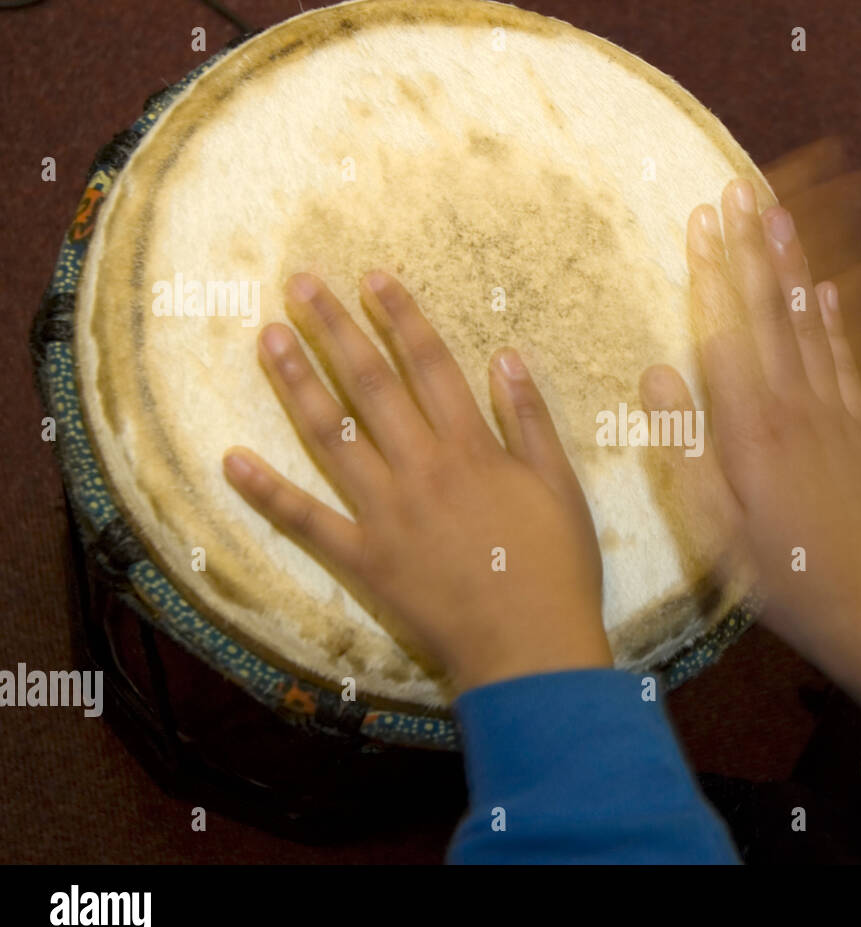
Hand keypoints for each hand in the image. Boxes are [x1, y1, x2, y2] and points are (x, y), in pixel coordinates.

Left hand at [222, 271, 610, 693]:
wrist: (529, 645)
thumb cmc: (556, 567)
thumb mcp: (560, 486)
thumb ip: (530, 420)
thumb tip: (506, 358)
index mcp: (471, 448)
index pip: (430, 364)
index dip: (401, 316)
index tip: (372, 277)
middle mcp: (421, 468)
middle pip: (371, 385)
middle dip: (334, 329)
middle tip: (300, 284)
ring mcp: (385, 512)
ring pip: (331, 435)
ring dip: (297, 383)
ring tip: (266, 338)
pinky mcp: (363, 558)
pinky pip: (306, 520)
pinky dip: (266, 492)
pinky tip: (231, 461)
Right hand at [642, 179, 860, 743]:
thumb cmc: (782, 573)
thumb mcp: (715, 527)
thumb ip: (685, 447)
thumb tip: (657, 372)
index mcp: (751, 427)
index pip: (724, 330)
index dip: (711, 271)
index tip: (701, 218)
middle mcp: (796, 404)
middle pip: (769, 310)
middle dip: (751, 246)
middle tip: (739, 187)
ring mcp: (835, 411)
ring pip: (811, 321)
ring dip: (794, 263)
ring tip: (781, 211)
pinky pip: (849, 356)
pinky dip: (838, 315)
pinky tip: (827, 285)